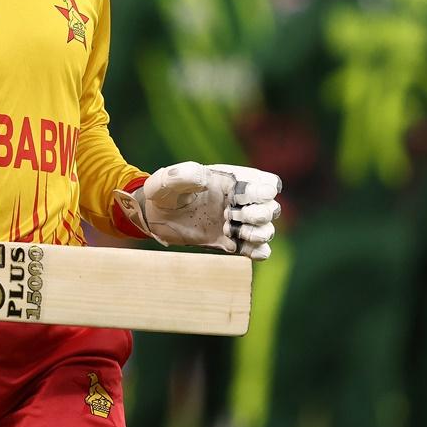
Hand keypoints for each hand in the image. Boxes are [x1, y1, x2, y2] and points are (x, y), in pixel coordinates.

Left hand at [113, 162, 280, 259]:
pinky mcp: (231, 243)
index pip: (269, 183)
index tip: (238, 196)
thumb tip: (205, 180)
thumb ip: (184, 175)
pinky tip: (242, 248)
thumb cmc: (164, 191)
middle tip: (232, 215)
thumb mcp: (169, 179)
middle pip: (273, 209)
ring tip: (230, 231)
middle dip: (259, 214)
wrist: (154, 217)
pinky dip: (258, 252)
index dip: (263, 191)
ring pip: (267, 230)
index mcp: (233, 181)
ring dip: (257, 233)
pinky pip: (258, 250)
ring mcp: (237, 224)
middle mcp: (240, 202)